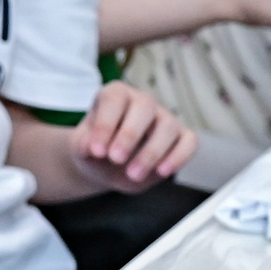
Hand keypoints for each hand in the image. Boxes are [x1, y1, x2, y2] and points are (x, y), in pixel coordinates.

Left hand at [68, 82, 195, 193]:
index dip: (106, 124)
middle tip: (115, 159)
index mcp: (115, 95)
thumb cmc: (94, 150)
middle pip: (145, 106)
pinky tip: (162, 172)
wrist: (105, 166)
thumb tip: (92, 147)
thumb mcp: (81, 148)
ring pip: (168, 126)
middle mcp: (142, 101)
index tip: (96, 150)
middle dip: (129, 134)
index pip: (114, 99)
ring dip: (151, 153)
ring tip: (133, 174)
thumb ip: (83, 145)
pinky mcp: (180, 137)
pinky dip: (179, 156)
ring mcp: (164, 118)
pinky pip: (189, 141)